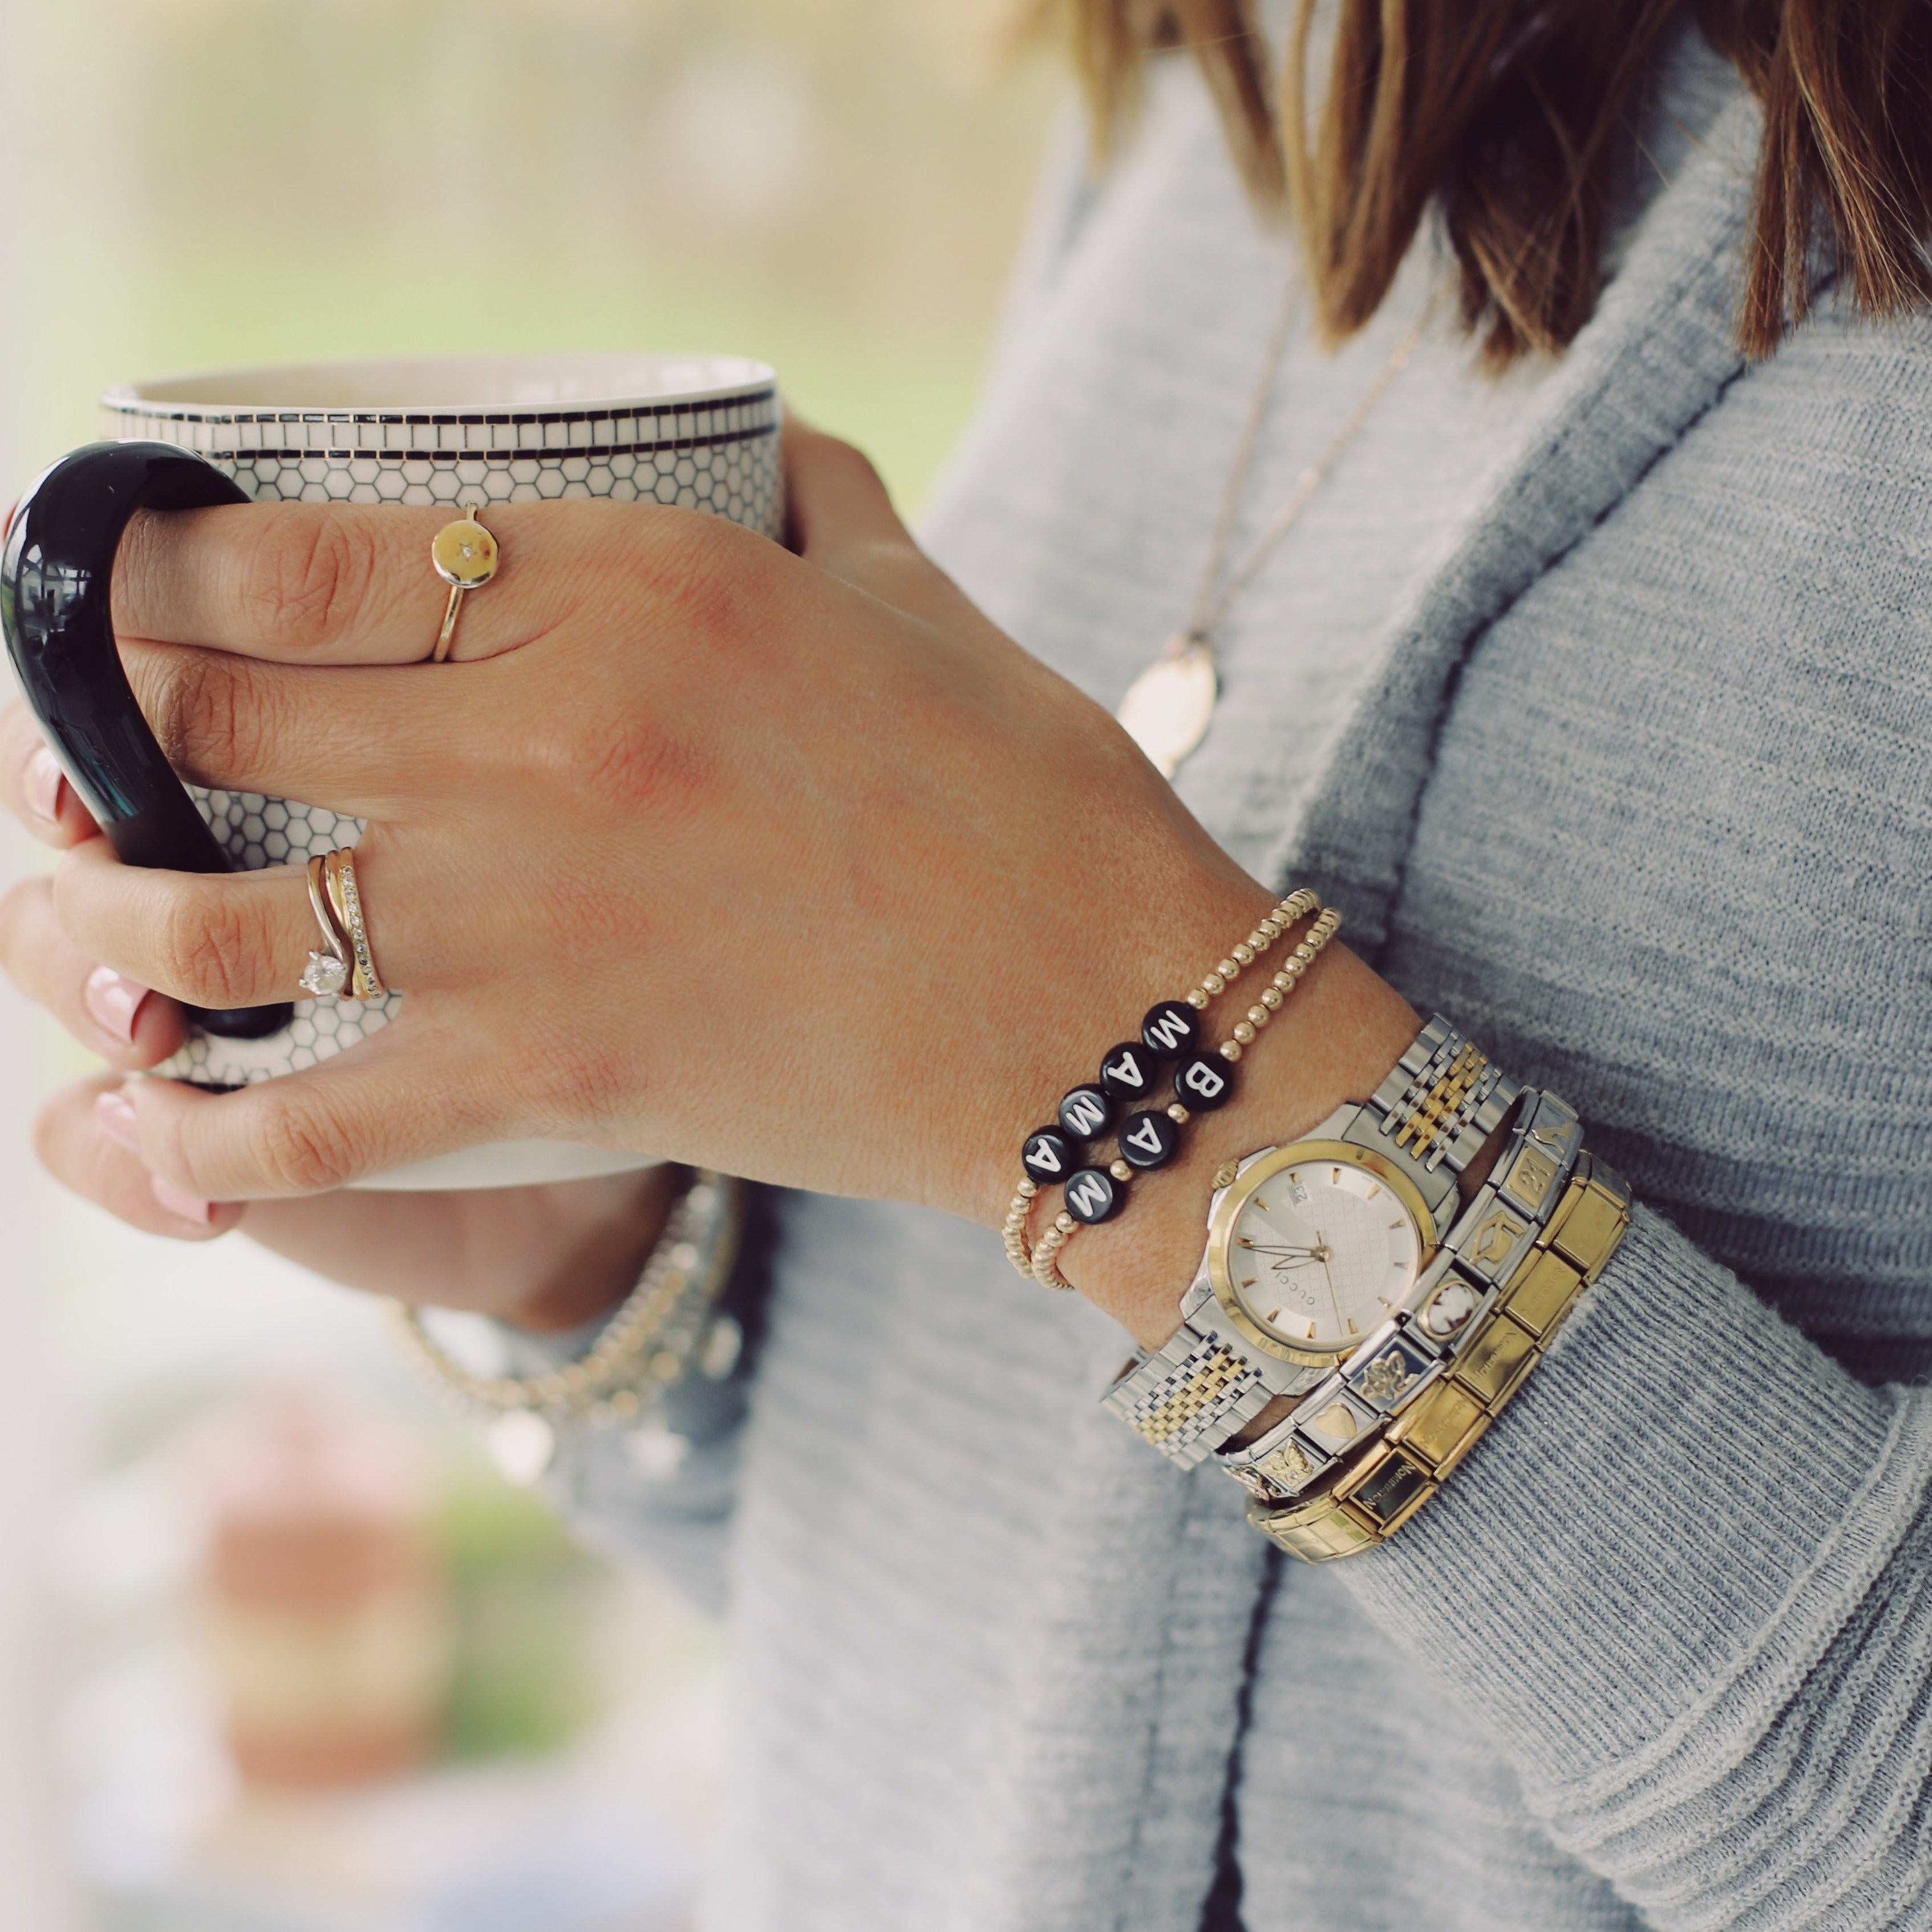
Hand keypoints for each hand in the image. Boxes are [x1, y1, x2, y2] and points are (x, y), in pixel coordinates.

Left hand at [2, 421, 1422, 1344]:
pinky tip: (147, 1131)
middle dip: (105, 732)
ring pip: (205, 921)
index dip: (157, 569)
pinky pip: (303, 1119)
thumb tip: (755, 437)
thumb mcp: (912, 598)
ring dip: (99, 925)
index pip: (298, 556)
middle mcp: (545, 733)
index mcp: (633, 583)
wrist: (1111, 1012)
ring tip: (71, 923)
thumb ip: (808, 498)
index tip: (116, 584)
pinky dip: (198, 1136)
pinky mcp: (555, 1079)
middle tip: (77, 751)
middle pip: (213, 721)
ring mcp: (531, 919)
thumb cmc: (1028, 796)